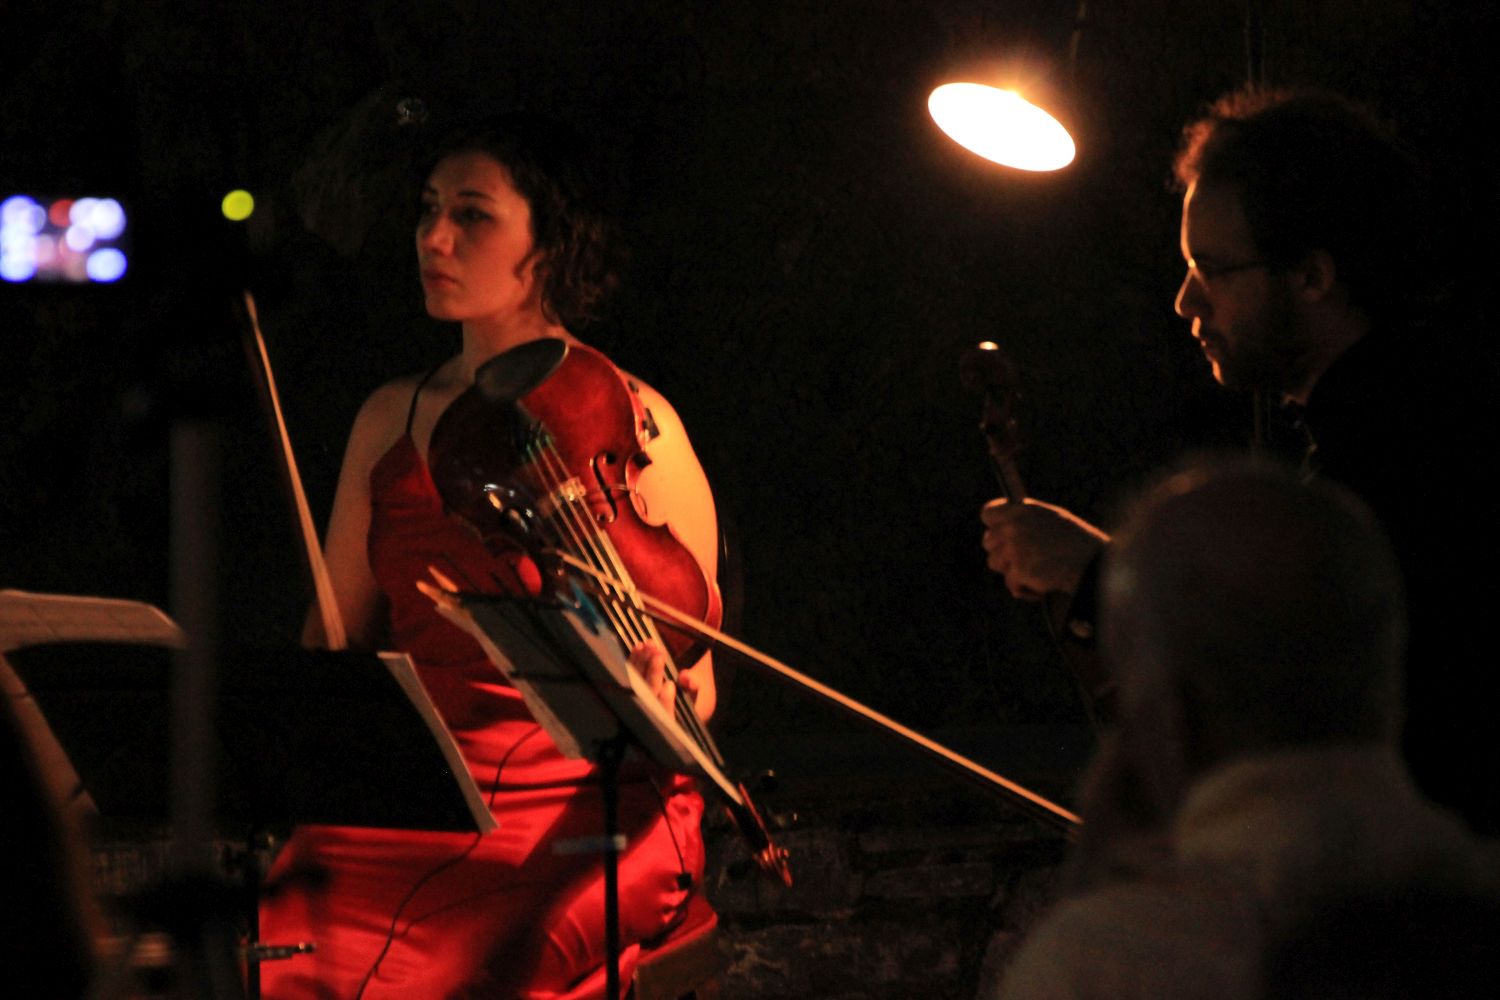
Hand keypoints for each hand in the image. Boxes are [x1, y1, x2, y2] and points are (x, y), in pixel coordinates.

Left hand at [628, 642, 702, 716]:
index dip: (665, 701)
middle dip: (653, 674)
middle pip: (648, 695)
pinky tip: (638, 647)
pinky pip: (628, 675)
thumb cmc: (685, 698)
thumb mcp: (694, 694)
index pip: (664, 715)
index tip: (670, 685)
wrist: (670, 700)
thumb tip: (686, 678)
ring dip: (642, 662)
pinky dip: (633, 660)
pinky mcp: (628, 689)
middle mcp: (648, 714)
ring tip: (649, 645)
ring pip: (636, 683)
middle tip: (658, 654)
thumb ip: (692, 687)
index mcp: (666, 722)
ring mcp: (635, 701)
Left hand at [981, 497, 1108, 599]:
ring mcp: (1014, 548)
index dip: (993, 526)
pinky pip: (1010, 583)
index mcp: (1022, 510)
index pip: (988, 513)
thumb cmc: (1077, 542)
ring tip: (1036, 572)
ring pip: (995, 563)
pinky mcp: (1018, 570)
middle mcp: (1014, 526)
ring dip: (1012, 571)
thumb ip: (1026, 521)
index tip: (1000, 534)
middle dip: (1002, 552)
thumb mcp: (1052, 519)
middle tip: (1021, 559)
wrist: (1092, 563)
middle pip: (988, 542)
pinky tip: (1043, 587)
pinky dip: (1025, 589)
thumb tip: (1004, 528)